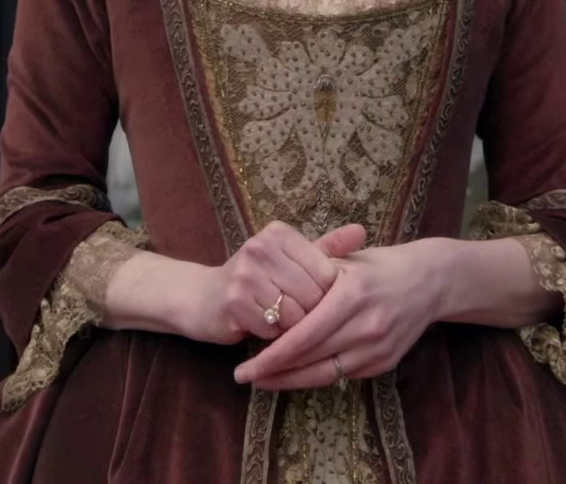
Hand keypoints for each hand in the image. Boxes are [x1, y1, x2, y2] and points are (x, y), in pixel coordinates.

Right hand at [187, 222, 367, 344]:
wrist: (203, 298)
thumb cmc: (256, 280)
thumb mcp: (291, 261)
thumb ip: (328, 249)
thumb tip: (362, 231)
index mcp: (279, 233)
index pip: (326, 273)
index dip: (323, 294)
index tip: (308, 297)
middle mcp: (261, 247)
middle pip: (312, 295)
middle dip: (307, 312)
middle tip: (289, 310)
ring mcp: (245, 273)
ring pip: (295, 315)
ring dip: (289, 326)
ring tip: (274, 317)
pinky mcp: (233, 301)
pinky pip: (273, 330)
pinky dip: (270, 335)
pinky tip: (259, 325)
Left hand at [232, 238, 443, 390]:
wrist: (431, 281)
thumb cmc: (381, 266)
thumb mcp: (345, 262)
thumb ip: (310, 279)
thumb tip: (270, 299)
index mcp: (352, 296)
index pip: (304, 336)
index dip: (273, 356)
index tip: (246, 366)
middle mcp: (367, 326)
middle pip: (312, 359)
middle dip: (275, 372)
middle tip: (245, 376)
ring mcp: (378, 348)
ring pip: (326, 374)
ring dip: (292, 380)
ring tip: (264, 381)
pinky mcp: (385, 363)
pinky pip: (344, 375)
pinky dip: (317, 375)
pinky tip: (296, 374)